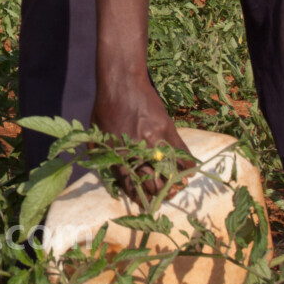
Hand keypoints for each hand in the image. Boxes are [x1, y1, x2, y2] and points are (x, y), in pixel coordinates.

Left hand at [94, 74, 191, 201]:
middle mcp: (136, 150)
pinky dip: (186, 164)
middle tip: (164, 194)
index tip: (144, 201)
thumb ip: (102, 157)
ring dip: (175, 182)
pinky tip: (188, 172)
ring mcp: (154, 140)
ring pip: (170, 171)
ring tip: (177, 186)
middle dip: (159, 192)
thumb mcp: (96, 135)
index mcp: (118, 154)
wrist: (121, 83)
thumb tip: (111, 176)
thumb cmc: (105, 108)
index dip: (139, 196)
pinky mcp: (167, 129)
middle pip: (153, 183)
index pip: (131, 184)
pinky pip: (181, 152)